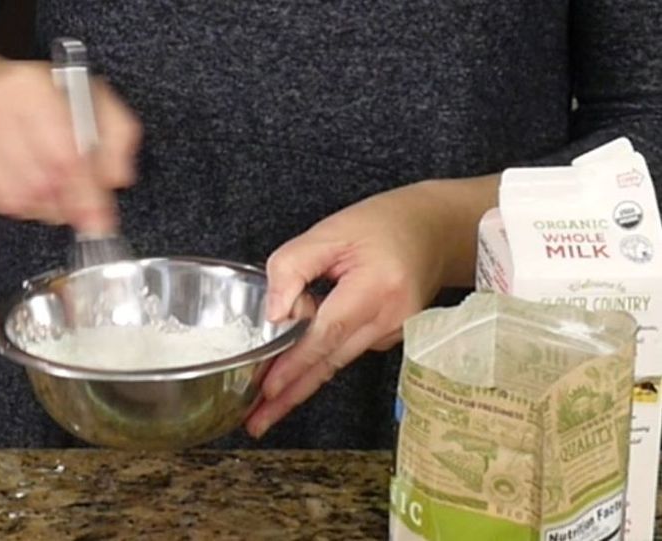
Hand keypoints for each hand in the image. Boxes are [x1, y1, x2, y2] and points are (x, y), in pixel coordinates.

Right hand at [0, 58, 140, 232]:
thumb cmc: (35, 98)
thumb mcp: (89, 101)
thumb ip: (117, 136)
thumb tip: (118, 176)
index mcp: (34, 86)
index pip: (68, 156)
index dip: (87, 196)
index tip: (100, 220)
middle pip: (43, 183)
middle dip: (67, 206)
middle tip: (79, 211)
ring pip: (17, 199)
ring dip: (42, 208)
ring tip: (49, 191)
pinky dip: (14, 205)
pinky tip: (22, 186)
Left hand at [246, 182, 455, 437]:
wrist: (431, 231)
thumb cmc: (381, 225)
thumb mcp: (329, 231)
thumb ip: (294, 266)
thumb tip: (274, 314)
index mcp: (377, 287)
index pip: (328, 333)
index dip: (296, 363)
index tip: (267, 389)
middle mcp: (390, 318)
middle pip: (331, 362)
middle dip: (290, 394)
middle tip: (256, 422)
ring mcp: (394, 332)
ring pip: (337, 362)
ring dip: (301, 383)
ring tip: (265, 409)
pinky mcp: (389, 337)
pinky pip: (346, 351)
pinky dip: (319, 361)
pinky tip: (292, 370)